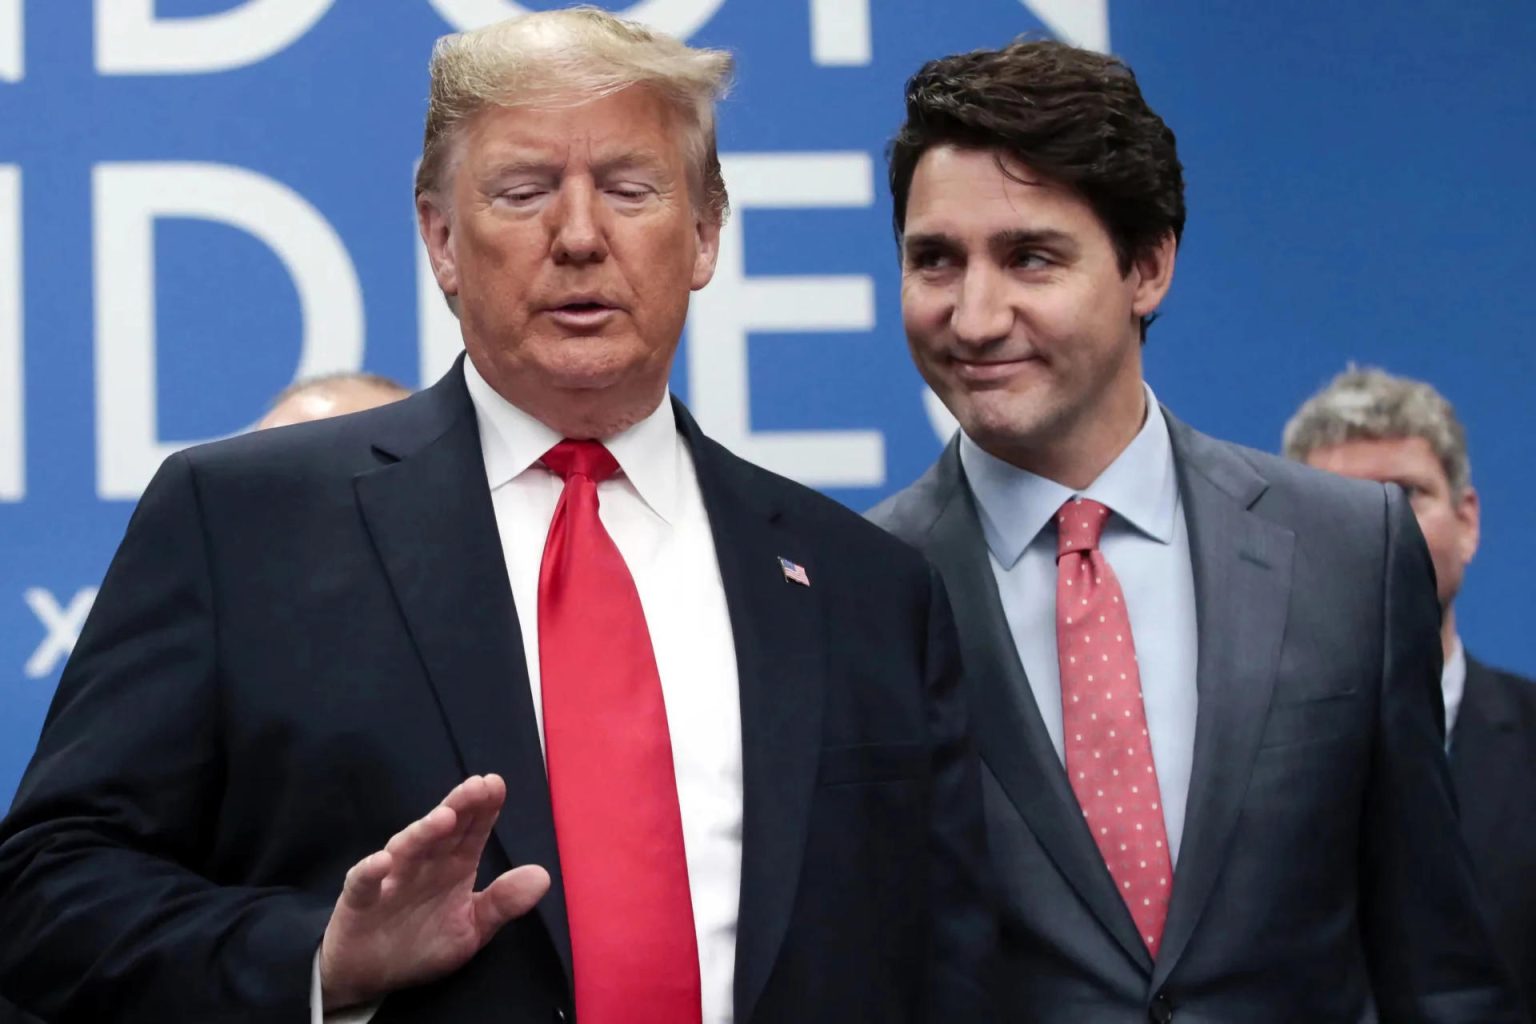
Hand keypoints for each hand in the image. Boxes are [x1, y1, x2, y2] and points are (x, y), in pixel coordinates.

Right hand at [318, 774, 550, 1010]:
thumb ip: (503, 902)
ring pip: (407, 849)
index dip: (484, 808)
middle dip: (460, 807)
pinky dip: (371, 872)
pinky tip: (383, 862)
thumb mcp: (471, 928)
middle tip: (478, 786)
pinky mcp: (360, 901)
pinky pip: (364, 883)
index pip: (472, 831)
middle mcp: (424, 864)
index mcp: (453, 866)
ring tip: (443, 817)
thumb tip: (544, 876)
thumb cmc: (421, 942)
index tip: (496, 784)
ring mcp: (391, 879)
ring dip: (423, 832)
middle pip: (443, 831)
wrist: (368, 974)